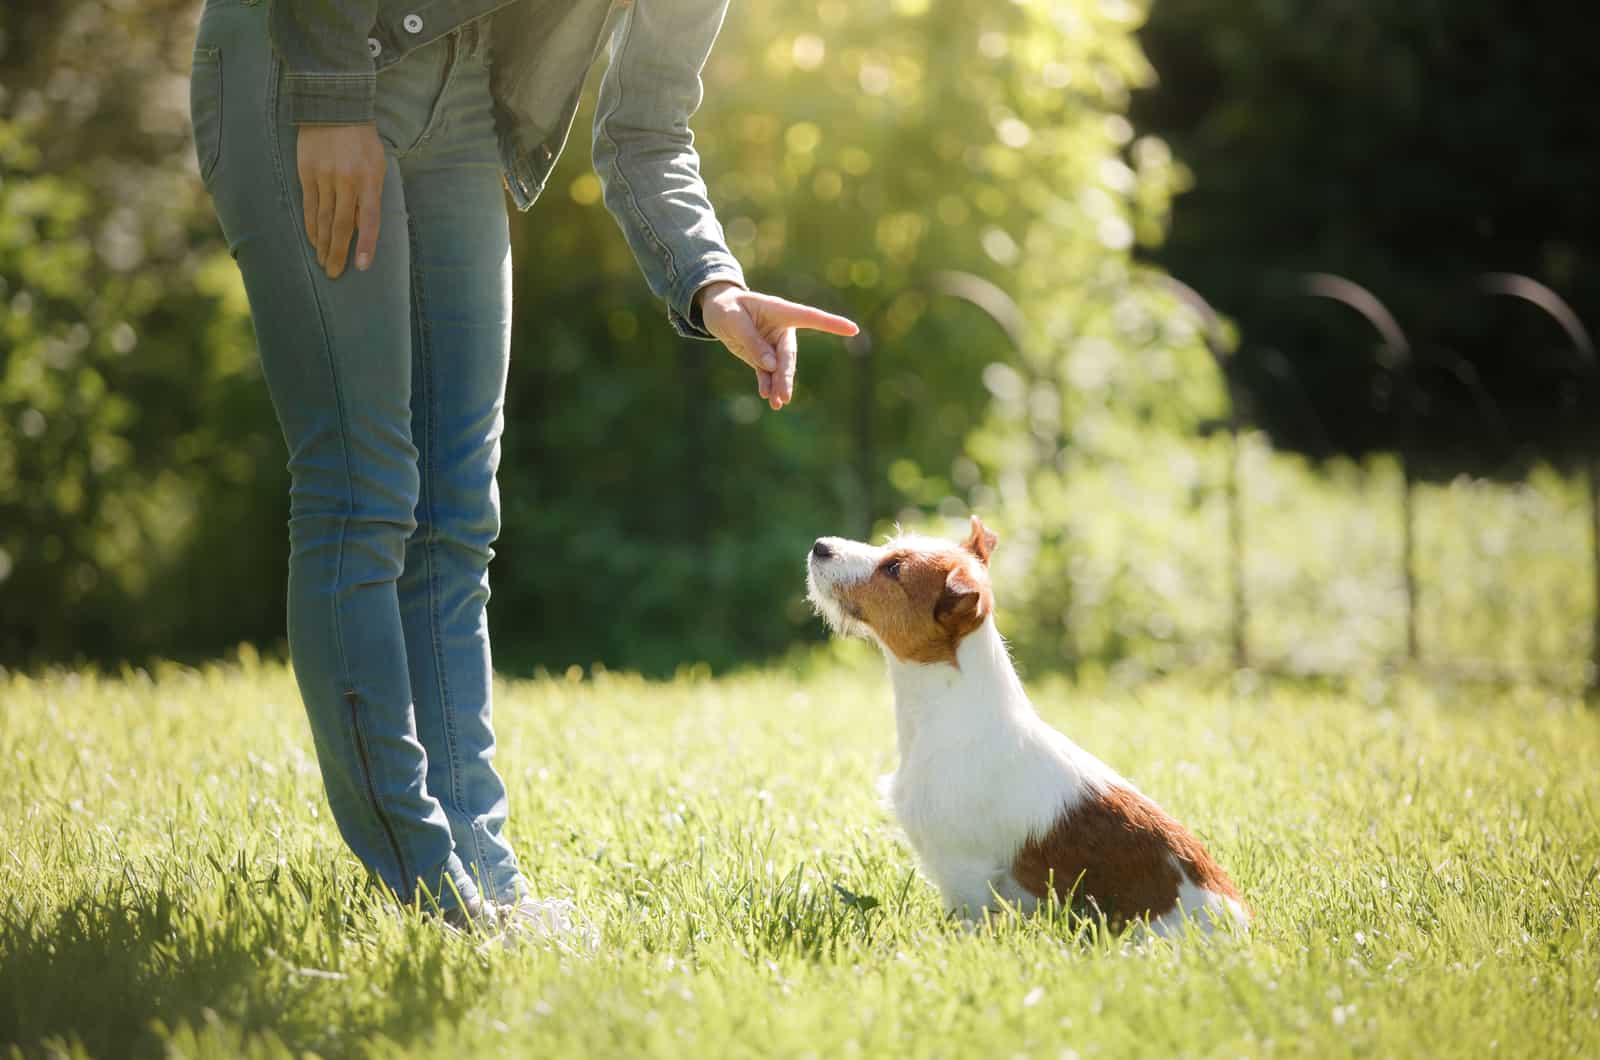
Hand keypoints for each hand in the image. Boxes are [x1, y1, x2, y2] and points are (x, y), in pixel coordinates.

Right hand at [296, 123, 385, 279]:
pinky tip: (313, 240)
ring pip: (322, 219)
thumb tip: (362, 226)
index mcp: (369, 179)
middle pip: (341, 225)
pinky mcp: (306, 173)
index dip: (366, 245)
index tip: (362, 266)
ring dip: (322, 244)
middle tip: (334, 273)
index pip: (369, 220)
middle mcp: (346, 180)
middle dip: (337, 253)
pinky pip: (309, 206)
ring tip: (323, 262)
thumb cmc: (363, 141)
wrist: (334, 108)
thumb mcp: (378, 165)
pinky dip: (311, 226)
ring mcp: (324, 177)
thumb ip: (372, 195)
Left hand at [698, 282, 858, 409]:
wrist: (718, 311)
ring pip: (780, 369)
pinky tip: (767, 397)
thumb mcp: (735, 321)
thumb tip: (771, 366)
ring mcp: (773, 345)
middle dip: (786, 376)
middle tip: (784, 396)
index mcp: (781, 312)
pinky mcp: (763, 357)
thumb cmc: (728, 308)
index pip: (811, 317)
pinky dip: (767, 385)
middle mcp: (782, 330)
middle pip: (789, 355)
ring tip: (777, 404)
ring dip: (779, 386)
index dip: (831, 324)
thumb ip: (753, 342)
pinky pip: (767, 374)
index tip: (853, 329)